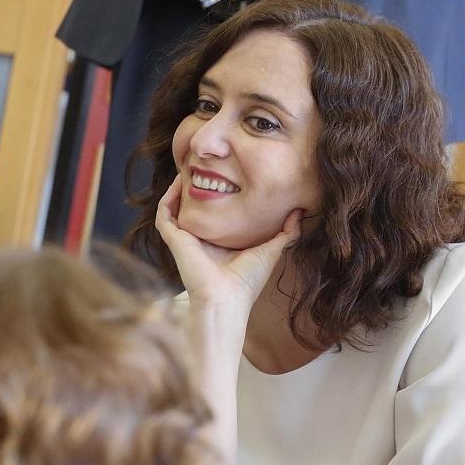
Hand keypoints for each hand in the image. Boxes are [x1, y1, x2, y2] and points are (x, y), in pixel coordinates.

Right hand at [155, 175, 301, 310]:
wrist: (227, 298)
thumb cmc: (246, 281)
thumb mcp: (271, 250)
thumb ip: (286, 232)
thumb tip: (300, 212)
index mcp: (219, 242)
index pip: (214, 214)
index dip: (217, 196)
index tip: (226, 176)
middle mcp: (200, 240)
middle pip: (194, 208)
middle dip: (196, 187)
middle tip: (204, 167)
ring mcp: (185, 240)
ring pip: (175, 208)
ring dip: (178, 189)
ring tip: (187, 168)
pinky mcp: (175, 240)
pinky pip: (164, 215)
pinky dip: (168, 198)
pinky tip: (177, 183)